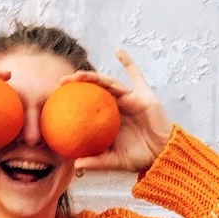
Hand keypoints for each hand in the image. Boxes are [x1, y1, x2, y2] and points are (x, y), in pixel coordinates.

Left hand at [62, 48, 173, 173]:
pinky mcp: (143, 94)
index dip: (73, 101)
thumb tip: (76, 166)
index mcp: (108, 120)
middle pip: (94, 91)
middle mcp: (117, 107)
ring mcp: (130, 99)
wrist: (163, 153)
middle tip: (61, 82)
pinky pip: (135, 75)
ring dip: (94, 77)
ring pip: (109, 83)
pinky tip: (118, 51)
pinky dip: (128, 62)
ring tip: (78, 74)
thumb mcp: (115, 161)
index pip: (87, 106)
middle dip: (78, 84)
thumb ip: (97, 162)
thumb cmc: (140, 158)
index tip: (55, 100)